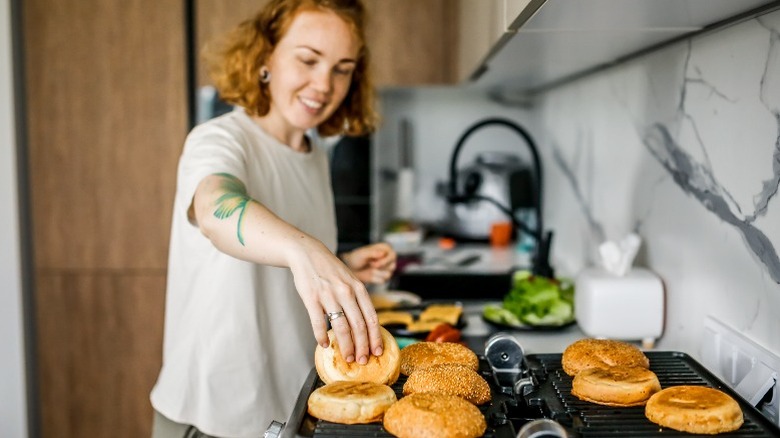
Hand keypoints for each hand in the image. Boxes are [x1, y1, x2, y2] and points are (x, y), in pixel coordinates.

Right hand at [287, 238, 383, 364]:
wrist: (307, 253)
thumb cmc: (330, 270)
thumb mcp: (350, 279)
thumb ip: (357, 299)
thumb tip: (364, 326)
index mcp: (358, 288)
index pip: (371, 318)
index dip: (376, 337)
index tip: (378, 351)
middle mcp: (346, 292)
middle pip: (358, 326)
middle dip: (362, 347)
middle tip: (362, 360)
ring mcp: (329, 295)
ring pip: (341, 327)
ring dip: (345, 346)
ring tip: (347, 357)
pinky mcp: (311, 298)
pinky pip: (318, 322)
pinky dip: (322, 336)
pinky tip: (325, 344)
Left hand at [340, 242, 396, 284]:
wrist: (349, 268)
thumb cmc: (356, 258)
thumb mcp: (362, 254)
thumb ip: (372, 252)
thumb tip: (383, 253)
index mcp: (385, 248)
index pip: (393, 255)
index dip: (384, 261)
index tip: (372, 263)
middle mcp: (388, 258)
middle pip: (392, 266)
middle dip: (380, 268)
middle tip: (370, 265)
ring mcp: (386, 268)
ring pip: (388, 274)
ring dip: (376, 273)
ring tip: (369, 269)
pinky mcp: (383, 277)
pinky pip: (383, 281)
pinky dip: (375, 279)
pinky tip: (369, 274)